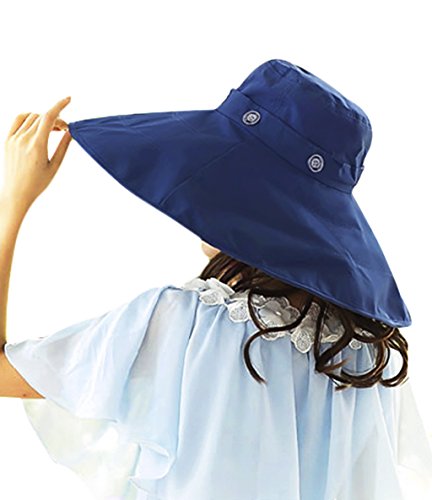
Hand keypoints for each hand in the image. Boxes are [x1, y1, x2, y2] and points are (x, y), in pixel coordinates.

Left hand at [2, 96, 72, 210]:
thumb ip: (63, 147)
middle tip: (64, 129)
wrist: (15, 193)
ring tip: (52, 130)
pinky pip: (18, 120)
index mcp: (37, 146)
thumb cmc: (37, 183)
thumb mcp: (54, 166)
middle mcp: (23, 139)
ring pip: (31, 117)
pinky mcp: (7, 140)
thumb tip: (70, 132)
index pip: (48, 117)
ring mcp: (13, 138)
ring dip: (44, 119)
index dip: (59, 105)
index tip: (68, 99)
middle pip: (42, 117)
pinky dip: (29, 118)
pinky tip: (36, 125)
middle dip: (56, 119)